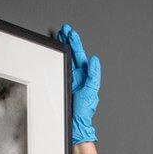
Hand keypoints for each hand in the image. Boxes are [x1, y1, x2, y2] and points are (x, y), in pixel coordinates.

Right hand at [56, 24, 100, 144]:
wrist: (75, 123)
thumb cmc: (84, 111)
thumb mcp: (91, 92)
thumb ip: (93, 75)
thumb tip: (94, 61)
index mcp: (85, 76)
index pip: (80, 55)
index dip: (76, 43)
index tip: (71, 33)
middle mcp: (78, 76)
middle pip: (73, 54)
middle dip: (69, 41)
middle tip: (64, 30)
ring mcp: (70, 80)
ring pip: (67, 59)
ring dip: (64, 47)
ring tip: (60, 36)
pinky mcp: (63, 84)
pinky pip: (61, 68)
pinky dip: (59, 59)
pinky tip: (57, 53)